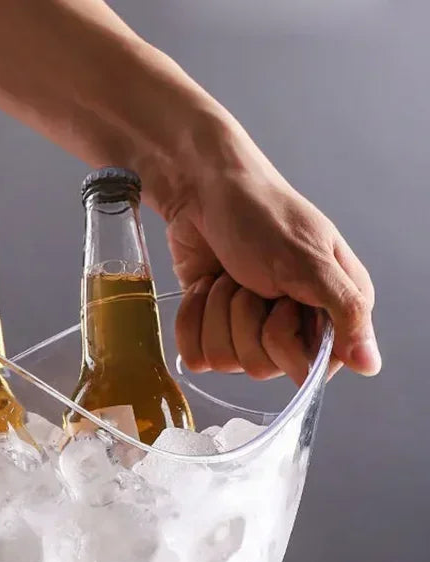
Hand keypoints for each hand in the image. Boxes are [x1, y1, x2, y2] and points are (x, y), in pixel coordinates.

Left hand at [164, 124, 378, 384]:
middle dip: (245, 316)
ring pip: (222, 360)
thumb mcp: (312, 261)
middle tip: (251, 279)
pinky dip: (192, 315)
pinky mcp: (209, 329)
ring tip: (228, 276)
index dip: (286, 338)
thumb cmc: (263, 216)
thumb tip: (370, 364)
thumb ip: (346, 312)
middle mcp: (290, 329)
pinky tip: (204, 286)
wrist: (204, 192)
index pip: (309, 369)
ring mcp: (246, 332)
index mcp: (329, 313)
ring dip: (217, 309)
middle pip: (259, 367)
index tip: (283, 301)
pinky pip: (194, 353)